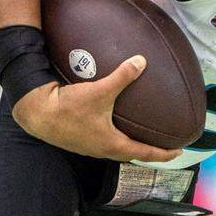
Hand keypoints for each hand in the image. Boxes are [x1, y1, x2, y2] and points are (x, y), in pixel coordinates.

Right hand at [11, 55, 181, 162]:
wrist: (36, 113)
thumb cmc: (68, 107)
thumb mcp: (99, 91)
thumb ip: (122, 76)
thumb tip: (141, 61)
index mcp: (112, 144)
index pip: (145, 153)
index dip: (163, 153)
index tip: (179, 152)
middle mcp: (102, 150)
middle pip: (132, 154)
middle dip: (149, 151)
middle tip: (164, 145)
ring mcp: (89, 147)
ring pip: (117, 149)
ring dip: (131, 144)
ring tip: (142, 135)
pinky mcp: (79, 140)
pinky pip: (104, 141)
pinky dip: (116, 137)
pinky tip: (115, 124)